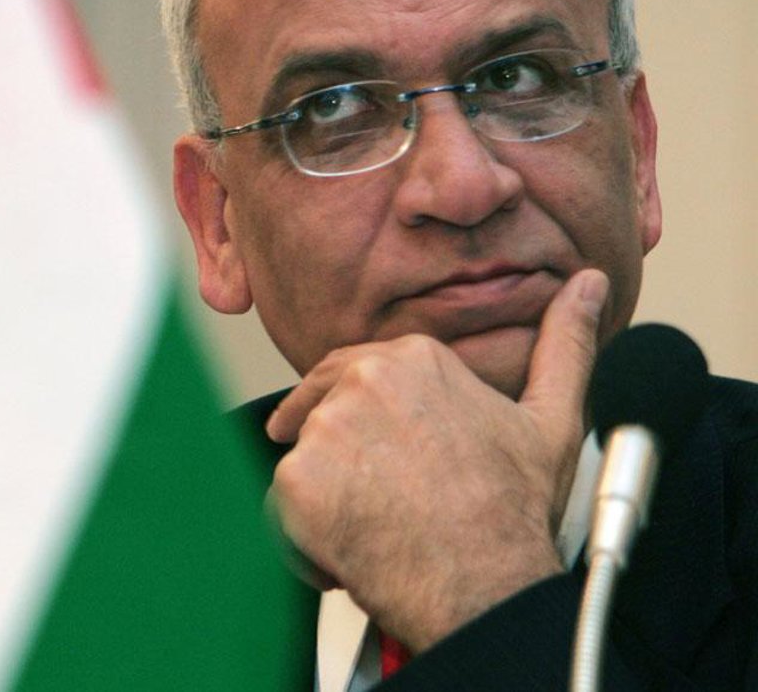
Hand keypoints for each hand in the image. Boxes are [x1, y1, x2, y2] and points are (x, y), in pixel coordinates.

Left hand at [265, 268, 608, 651]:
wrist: (485, 586)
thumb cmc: (512, 512)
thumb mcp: (552, 418)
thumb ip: (565, 343)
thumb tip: (589, 284)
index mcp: (413, 357)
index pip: (352, 374)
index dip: (363, 423)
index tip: (373, 451)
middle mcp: (363, 381)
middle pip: (322, 416)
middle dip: (341, 458)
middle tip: (378, 500)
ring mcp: (325, 431)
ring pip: (302, 462)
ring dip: (327, 498)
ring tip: (380, 526)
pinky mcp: (295, 482)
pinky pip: (279, 510)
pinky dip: (305, 539)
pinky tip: (352, 552)